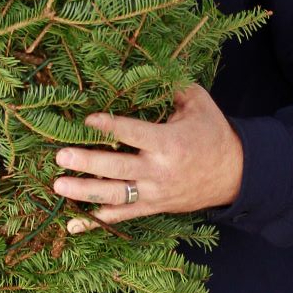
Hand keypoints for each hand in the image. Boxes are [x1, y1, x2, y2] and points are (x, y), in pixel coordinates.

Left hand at [52, 83, 243, 234]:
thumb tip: (145, 67)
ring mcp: (154, 193)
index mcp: (169, 142)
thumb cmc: (212, 133)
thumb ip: (171, 87)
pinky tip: (71, 224)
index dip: (110, 126)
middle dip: (87, 162)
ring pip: (115, 196)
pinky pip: (122, 216)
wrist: (234, 174)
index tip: (87, 120)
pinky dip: (96, 222)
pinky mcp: (152, 207)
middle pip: (118, 168)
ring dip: (85, 191)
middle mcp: (159, 171)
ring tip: (58, 185)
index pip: (134, 133)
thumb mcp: (197, 103)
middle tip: (60, 156)